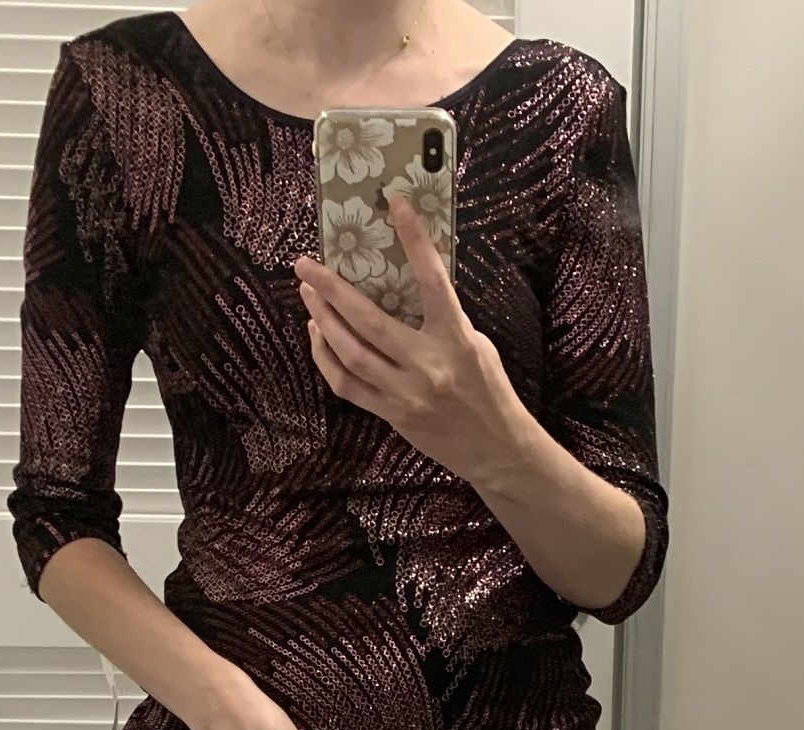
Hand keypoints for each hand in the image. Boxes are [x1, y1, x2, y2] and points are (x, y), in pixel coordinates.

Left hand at [294, 196, 537, 487]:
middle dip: (331, 290)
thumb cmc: (489, 391)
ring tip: (308, 295)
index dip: (414, 240)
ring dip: (322, 321)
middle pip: (368, 321)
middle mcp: (428, 366)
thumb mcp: (476, 345)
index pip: (433, 281)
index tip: (396, 205)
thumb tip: (407, 283)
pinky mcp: (392, 415)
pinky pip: (347, 385)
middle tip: (306, 266)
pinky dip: (326, 358)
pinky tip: (318, 336)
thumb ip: (444, 318)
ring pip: (350, 353)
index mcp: (456, 340)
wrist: (497, 451)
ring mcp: (406, 394)